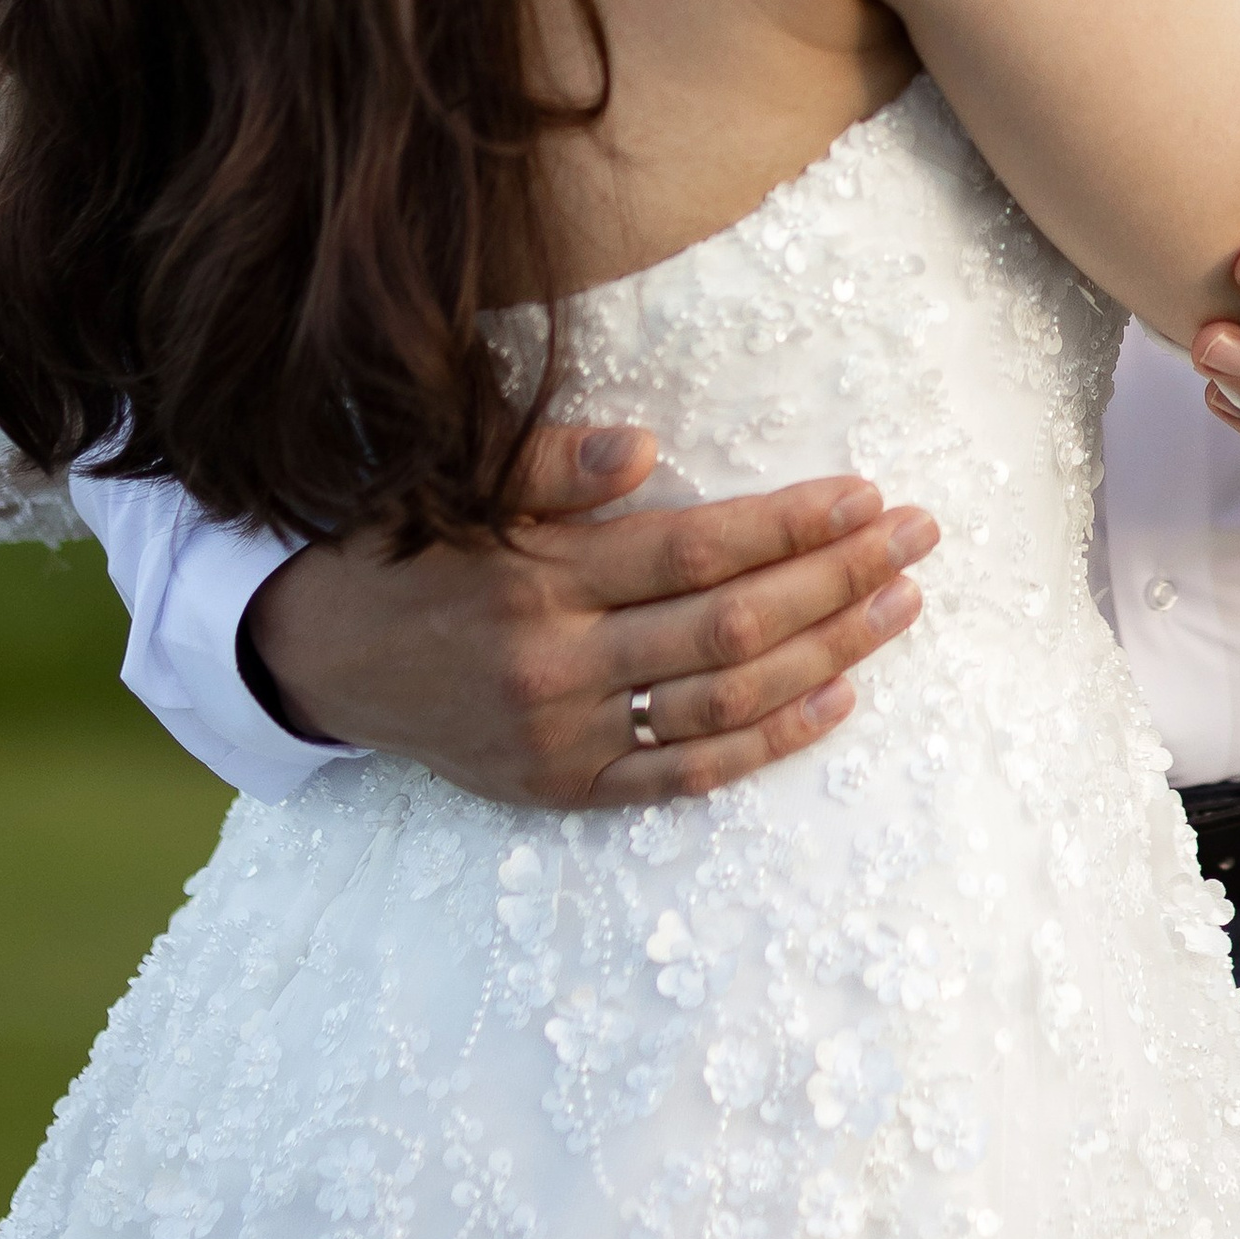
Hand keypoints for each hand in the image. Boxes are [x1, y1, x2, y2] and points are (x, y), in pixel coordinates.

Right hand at [247, 421, 937, 806]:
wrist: (321, 658)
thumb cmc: (404, 547)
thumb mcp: (460, 485)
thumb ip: (554, 466)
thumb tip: (650, 450)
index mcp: (538, 577)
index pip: (697, 549)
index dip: (791, 523)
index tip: (866, 495)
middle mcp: (558, 664)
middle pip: (733, 627)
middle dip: (838, 579)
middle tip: (919, 538)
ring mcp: (566, 739)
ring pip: (726, 702)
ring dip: (829, 654)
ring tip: (901, 606)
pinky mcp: (566, 788)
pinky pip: (686, 774)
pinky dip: (769, 742)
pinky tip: (841, 700)